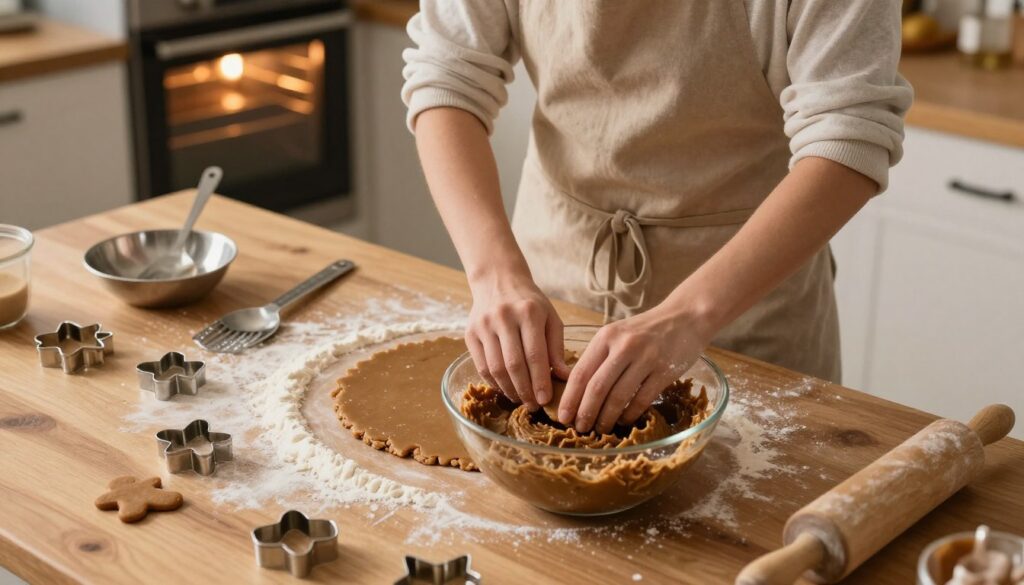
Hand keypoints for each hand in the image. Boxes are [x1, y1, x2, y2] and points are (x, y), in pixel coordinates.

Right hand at [466, 274, 570, 409]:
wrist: (498, 281)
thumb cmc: (530, 303)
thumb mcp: (550, 318)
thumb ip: (557, 348)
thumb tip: (566, 378)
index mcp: (529, 312)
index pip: (535, 354)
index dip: (540, 381)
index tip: (546, 399)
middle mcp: (504, 317)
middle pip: (513, 364)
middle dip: (525, 390)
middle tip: (534, 405)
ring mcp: (484, 325)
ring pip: (495, 368)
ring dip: (509, 389)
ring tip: (521, 399)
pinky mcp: (470, 333)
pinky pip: (481, 366)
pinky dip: (494, 382)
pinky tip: (506, 388)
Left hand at [557, 304, 713, 433]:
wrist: (684, 317)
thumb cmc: (645, 330)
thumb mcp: (617, 334)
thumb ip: (598, 357)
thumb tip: (575, 391)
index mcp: (606, 337)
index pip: (581, 372)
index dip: (569, 398)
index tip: (563, 417)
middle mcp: (624, 346)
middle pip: (597, 387)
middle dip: (585, 413)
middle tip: (580, 429)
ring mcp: (646, 358)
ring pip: (618, 397)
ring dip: (606, 418)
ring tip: (600, 429)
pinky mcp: (665, 371)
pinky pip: (642, 400)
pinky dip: (629, 414)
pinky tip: (623, 421)